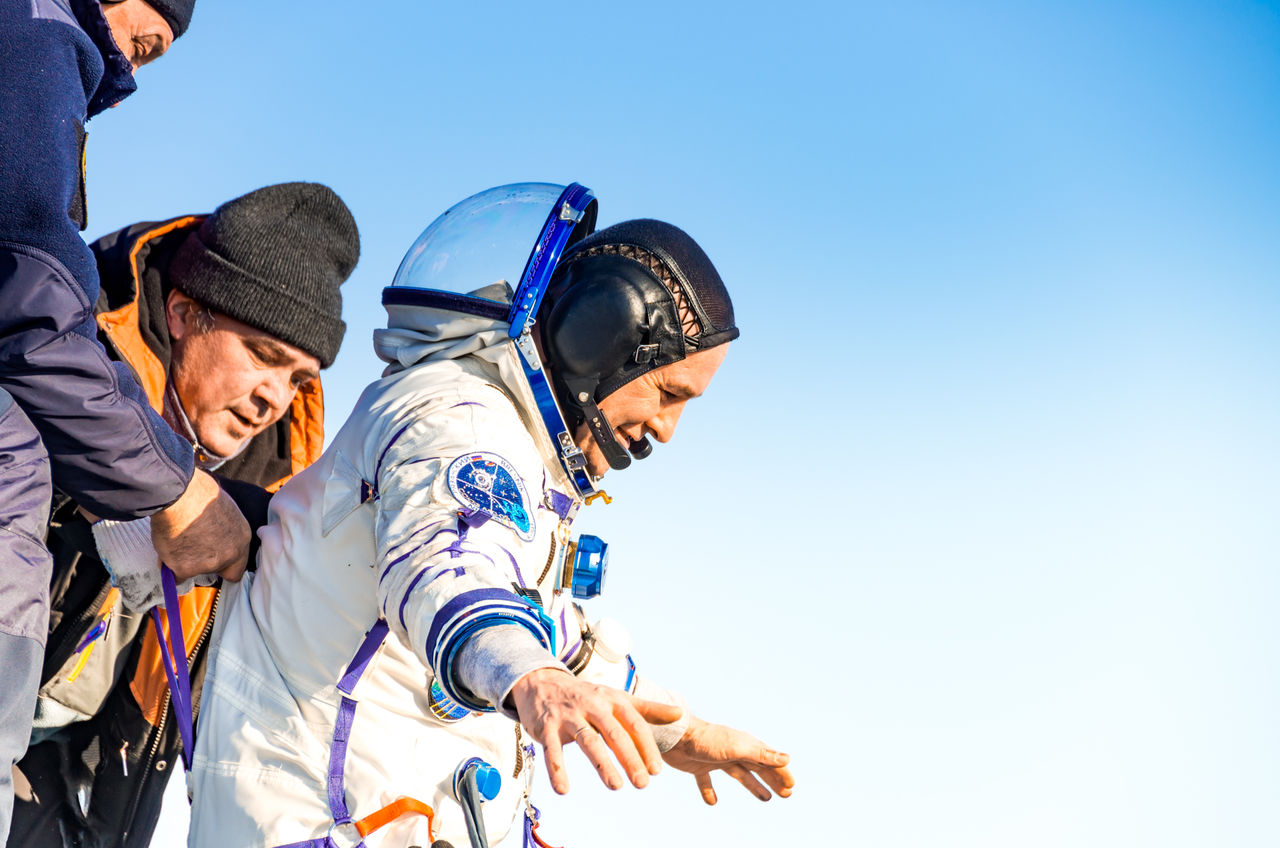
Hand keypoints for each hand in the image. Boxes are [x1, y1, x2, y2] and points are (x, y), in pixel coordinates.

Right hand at [150, 470, 250, 581]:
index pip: (238, 566)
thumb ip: (223, 529)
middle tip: (191, 548)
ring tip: (176, 538)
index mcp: (241, 537)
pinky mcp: (186, 568)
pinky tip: (166, 550)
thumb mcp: (224, 508)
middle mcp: (230, 553)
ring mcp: (209, 563)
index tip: (214, 560)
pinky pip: (175, 575)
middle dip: (204, 563)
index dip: (224, 565)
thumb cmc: (198, 492)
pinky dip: (168, 566)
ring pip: (194, 571)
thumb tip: (213, 533)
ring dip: (185, 561)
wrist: (180, 495)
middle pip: (217, 570)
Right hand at [510, 668, 683, 793]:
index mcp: (612, 700)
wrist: (543, 683)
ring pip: (588, 741)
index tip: (657, 771)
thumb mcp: (618, 698)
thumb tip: (680, 714)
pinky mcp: (546, 727)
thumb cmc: (587, 696)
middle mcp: (592, 706)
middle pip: (614, 733)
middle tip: (643, 784)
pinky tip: (563, 790)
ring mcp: (569, 716)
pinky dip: (557, 770)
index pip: (634, 724)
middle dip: (630, 758)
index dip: (647, 747)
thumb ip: (649, 709)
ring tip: (616, 786)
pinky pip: (552, 750)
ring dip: (602, 764)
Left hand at [662, 716, 793, 804]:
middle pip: (757, 767)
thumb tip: (787, 758)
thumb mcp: (737, 748)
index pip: (768, 759)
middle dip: (773, 779)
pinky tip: (713, 802)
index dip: (780, 772)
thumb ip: (761, 753)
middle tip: (786, 794)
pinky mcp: (699, 767)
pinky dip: (710, 791)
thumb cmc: (706, 740)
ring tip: (766, 798)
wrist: (675, 736)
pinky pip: (706, 781)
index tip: (791, 786)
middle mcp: (732, 751)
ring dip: (753, 786)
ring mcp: (716, 759)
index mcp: (744, 744)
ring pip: (739, 774)